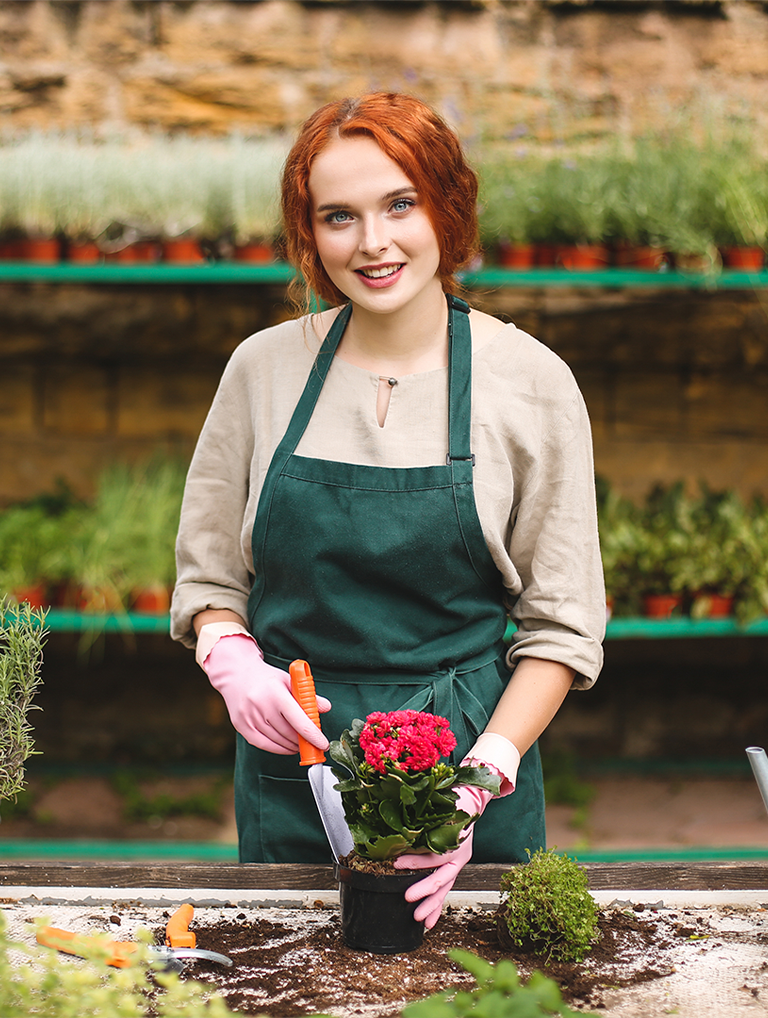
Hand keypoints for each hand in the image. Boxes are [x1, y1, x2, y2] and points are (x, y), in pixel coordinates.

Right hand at [202, 634, 330, 753]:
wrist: (236, 674)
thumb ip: (308, 695)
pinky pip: (263, 744)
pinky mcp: (241, 726)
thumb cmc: (266, 678)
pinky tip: (286, 746)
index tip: (323, 744)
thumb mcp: (289, 680)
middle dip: (303, 741)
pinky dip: (278, 748)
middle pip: (288, 733)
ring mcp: (249, 717)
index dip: (313, 736)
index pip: (298, 720)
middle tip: (312, 743)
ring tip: (299, 743)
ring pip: (277, 741)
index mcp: (275, 692)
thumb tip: (326, 708)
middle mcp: (260, 705)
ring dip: (292, 746)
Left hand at [393, 784, 492, 929]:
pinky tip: (429, 920)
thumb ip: (423, 820)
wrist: (471, 800)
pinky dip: (437, 904)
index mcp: (456, 841)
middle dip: (425, 891)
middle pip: (442, 877)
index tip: (396, 864)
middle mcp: (459, 855)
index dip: (416, 862)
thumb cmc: (453, 802)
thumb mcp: (440, 807)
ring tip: (420, 920)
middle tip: (407, 899)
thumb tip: (397, 828)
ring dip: (433, 905)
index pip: (435, 855)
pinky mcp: (454, 867)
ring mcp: (458, 863)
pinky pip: (445, 888)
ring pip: (445, 888)